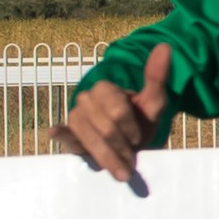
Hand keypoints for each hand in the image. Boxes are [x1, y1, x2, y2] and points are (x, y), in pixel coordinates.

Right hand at [49, 46, 172, 185]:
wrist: (131, 140)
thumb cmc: (141, 119)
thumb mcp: (153, 101)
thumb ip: (156, 76)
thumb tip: (165, 46)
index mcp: (105, 89)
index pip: (115, 108)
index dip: (128, 126)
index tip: (138, 138)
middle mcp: (86, 100)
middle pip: (104, 127)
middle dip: (121, 145)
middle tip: (132, 159)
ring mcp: (76, 117)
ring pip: (89, 136)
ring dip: (107, 156)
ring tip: (122, 172)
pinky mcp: (70, 135)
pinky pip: (64, 133)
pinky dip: (59, 132)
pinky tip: (54, 132)